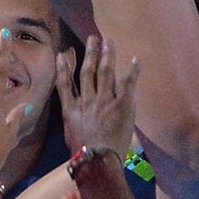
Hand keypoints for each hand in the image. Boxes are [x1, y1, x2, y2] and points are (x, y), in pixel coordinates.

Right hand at [57, 35, 139, 157]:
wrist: (97, 159)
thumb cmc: (82, 154)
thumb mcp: (70, 135)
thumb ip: (73, 122)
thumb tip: (73, 121)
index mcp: (72, 109)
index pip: (66, 83)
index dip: (64, 67)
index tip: (63, 54)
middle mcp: (87, 100)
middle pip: (88, 71)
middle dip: (90, 53)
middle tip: (93, 38)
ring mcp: (104, 100)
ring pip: (105, 72)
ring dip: (107, 55)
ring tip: (109, 42)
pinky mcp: (121, 105)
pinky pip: (127, 84)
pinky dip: (132, 71)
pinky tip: (136, 60)